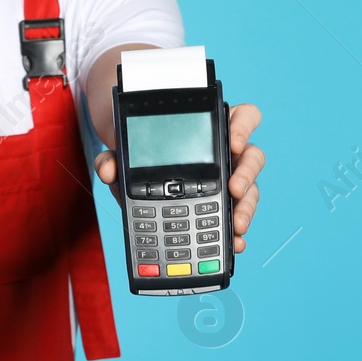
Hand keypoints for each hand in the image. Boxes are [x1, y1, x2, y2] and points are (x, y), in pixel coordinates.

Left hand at [94, 103, 264, 253]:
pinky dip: (236, 233)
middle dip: (246, 174)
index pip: (244, 117)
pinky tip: (234, 243)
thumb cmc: (139, 155)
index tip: (233, 142)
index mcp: (212, 129)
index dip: (244, 126)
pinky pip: (237, 218)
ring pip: (250, 192)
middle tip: (234, 189)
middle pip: (253, 157)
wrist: (135, 176)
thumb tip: (108, 170)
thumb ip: (112, 156)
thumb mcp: (124, 153)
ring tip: (236, 225)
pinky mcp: (223, 209)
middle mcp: (227, 155)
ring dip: (245, 209)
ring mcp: (228, 183)